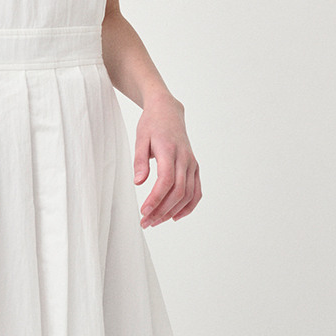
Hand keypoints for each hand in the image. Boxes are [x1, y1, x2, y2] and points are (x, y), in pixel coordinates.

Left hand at [134, 86, 200, 226]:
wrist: (168, 112)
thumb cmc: (152, 124)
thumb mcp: (140, 139)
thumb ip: (139, 161)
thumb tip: (139, 182)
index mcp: (169, 150)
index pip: (166, 180)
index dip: (156, 199)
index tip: (144, 212)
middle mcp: (184, 158)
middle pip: (178, 191)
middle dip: (162, 211)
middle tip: (146, 222)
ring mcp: (192, 164)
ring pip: (187, 195)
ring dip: (172, 212)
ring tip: (156, 221)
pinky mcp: (195, 168)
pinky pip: (196, 192)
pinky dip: (188, 207)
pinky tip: (175, 217)